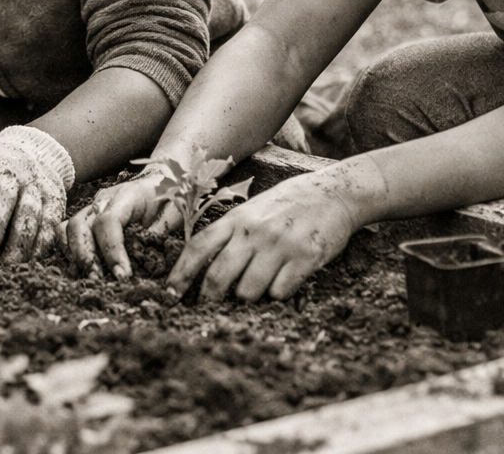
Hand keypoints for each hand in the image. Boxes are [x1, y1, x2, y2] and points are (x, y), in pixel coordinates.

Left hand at [0, 125, 72, 261]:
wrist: (34, 153)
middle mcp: (15, 172)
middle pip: (6, 197)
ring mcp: (38, 186)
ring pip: (30, 214)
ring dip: (18, 243)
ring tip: (7, 266)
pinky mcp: (55, 200)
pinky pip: (50, 224)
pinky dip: (40, 245)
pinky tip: (29, 260)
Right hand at [62, 170, 174, 280]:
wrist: (161, 181)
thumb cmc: (171, 198)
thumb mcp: (176, 211)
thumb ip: (162, 230)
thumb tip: (145, 255)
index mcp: (128, 195)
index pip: (109, 221)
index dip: (112, 250)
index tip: (123, 275)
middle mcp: (104, 200)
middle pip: (80, 225)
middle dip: (86, 257)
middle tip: (99, 282)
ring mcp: (92, 208)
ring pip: (68, 228)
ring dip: (74, 256)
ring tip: (89, 280)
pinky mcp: (87, 218)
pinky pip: (66, 232)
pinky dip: (68, 252)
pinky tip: (81, 271)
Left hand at [165, 166, 370, 302]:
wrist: (334, 193)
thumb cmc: (288, 204)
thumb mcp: (252, 209)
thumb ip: (230, 233)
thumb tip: (204, 268)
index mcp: (236, 218)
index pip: (198, 247)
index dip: (180, 274)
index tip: (169, 294)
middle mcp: (254, 231)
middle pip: (219, 276)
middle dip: (209, 299)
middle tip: (208, 309)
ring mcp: (279, 245)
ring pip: (248, 291)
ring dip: (249, 297)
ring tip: (259, 287)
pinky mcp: (305, 258)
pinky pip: (280, 292)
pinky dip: (278, 294)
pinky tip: (284, 282)